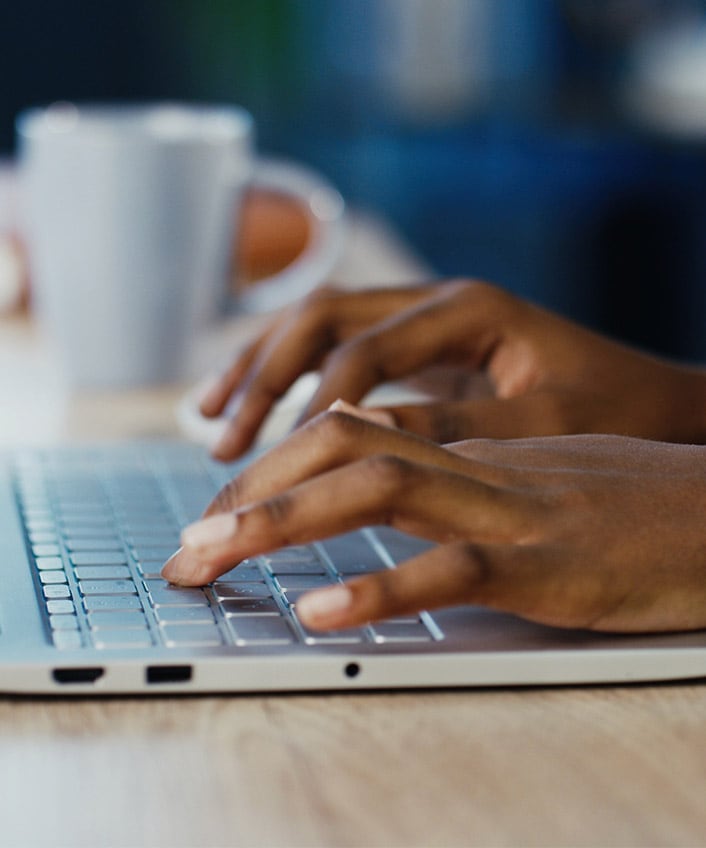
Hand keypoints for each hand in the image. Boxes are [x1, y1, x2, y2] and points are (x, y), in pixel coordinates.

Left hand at [162, 409, 705, 633]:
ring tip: (212, 556)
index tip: (219, 512)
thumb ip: (454, 477)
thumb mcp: (528, 479)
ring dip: (284, 521)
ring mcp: (511, 512)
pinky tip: (318, 610)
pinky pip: (453, 570)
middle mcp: (477, 467)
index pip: (351, 430)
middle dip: (252, 488)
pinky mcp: (549, 567)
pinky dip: (380, 585)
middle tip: (186, 544)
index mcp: (470, 448)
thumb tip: (376, 480)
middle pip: (344, 445)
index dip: (273, 465)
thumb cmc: (629, 504)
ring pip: (381, 489)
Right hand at [199, 281, 705, 460]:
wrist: (649, 401)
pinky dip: (289, 381)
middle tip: (222, 440)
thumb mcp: (541, 423)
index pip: (364, 351)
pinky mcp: (417, 350)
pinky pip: (334, 353)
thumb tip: (358, 441)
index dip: (315, 406)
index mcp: (468, 309)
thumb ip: (455, 426)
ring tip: (210, 421)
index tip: (280, 465)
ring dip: (259, 370)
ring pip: (316, 327)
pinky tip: (256, 412)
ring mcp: (422, 321)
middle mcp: (435, 302)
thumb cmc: (611, 409)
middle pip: (321, 319)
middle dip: (263, 377)